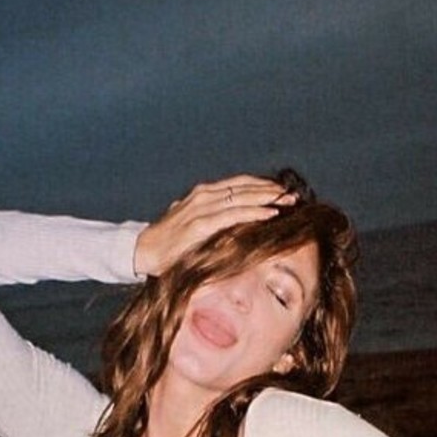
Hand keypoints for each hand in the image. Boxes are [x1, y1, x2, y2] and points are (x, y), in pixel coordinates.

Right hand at [134, 175, 293, 275]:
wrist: (143, 252)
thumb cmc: (169, 243)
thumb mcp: (191, 225)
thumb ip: (208, 220)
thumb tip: (226, 225)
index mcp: (202, 195)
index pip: (237, 184)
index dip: (260, 185)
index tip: (281, 189)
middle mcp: (203, 196)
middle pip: (243, 187)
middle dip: (270, 190)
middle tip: (293, 194)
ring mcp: (201, 208)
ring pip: (242, 197)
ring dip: (268, 198)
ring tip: (288, 201)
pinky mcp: (201, 224)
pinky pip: (234, 215)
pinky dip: (254, 212)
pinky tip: (271, 213)